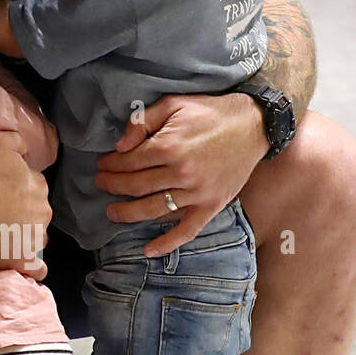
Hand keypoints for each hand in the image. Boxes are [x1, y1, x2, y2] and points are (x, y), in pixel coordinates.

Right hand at [0, 131, 50, 278]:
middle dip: (24, 212)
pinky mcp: (22, 259)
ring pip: (37, 236)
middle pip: (37, 212)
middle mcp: (42, 212)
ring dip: (26, 236)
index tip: (2, 192)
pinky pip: (37, 268)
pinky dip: (34, 268)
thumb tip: (26, 150)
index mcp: (39, 186)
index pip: (35, 186)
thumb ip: (18, 142)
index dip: (19, 188)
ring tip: (3, 235)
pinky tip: (28, 266)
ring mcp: (33, 238)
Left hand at [96, 92, 267, 255]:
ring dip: (128, 213)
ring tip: (112, 212)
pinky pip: (186, 230)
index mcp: (170, 146)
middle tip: (101, 184)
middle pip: (136, 186)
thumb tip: (120, 146)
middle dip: (113, 185)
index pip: (129, 162)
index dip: (111, 164)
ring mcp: (197, 192)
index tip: (103, 165)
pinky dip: (167, 243)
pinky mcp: (211, 205)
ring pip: (153, 209)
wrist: (254, 125)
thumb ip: (143, 121)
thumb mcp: (174, 104)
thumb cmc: (211, 112)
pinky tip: (148, 250)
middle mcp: (181, 173)